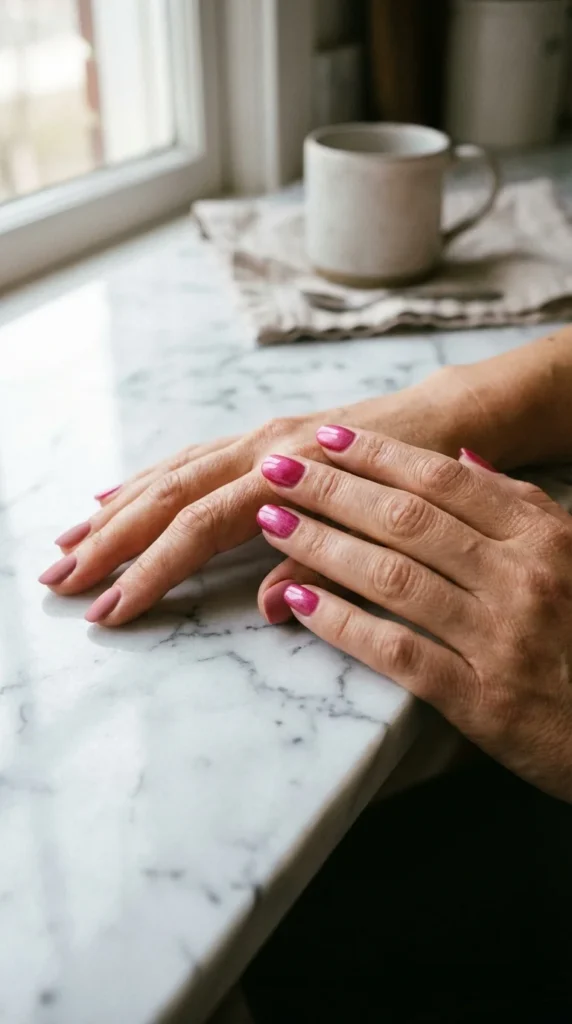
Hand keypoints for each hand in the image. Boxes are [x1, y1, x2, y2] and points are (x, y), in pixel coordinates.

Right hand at [39, 371, 474, 624]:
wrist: (442, 418)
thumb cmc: (422, 477)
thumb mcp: (391, 530)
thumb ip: (327, 563)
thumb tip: (270, 609)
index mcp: (290, 476)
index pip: (199, 530)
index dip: (151, 572)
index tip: (108, 609)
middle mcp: (261, 450)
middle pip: (167, 498)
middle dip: (109, 541)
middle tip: (58, 579)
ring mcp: (255, 439)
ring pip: (168, 474)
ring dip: (113, 512)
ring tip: (66, 542)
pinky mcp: (257, 437)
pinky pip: (187, 458)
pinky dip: (144, 479)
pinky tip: (111, 495)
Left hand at [255, 426, 571, 800]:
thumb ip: (518, 503)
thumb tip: (460, 455)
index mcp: (543, 536)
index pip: (443, 480)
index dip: (377, 455)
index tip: (326, 439)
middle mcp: (520, 578)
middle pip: (407, 519)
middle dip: (332, 489)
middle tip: (276, 470)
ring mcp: (498, 638)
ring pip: (394, 577)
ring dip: (323, 545)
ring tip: (272, 522)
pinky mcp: (480, 699)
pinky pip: (397, 650)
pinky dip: (342, 622)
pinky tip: (298, 600)